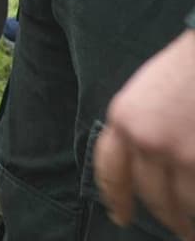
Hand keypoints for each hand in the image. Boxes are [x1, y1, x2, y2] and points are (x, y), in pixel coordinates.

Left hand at [95, 29, 194, 239]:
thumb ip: (138, 129)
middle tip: (178, 229)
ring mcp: (177, 153)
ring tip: (193, 229)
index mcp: (122, 120)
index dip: (115, 198)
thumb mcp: (145, 95)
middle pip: (150, 195)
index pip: (110, 171)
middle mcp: (144, 140)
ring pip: (181, 203)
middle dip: (165, 216)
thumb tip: (143, 170)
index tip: (121, 216)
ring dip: (189, 220)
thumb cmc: (185, 71)